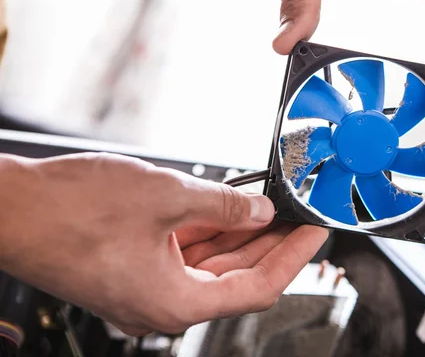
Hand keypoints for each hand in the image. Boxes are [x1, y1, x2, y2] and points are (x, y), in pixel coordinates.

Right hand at [0, 153, 328, 335]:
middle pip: (237, 276)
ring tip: (271, 206)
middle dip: (272, 243)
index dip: (294, 258)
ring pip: (213, 264)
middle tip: (298, 216)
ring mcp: (148, 288)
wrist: (13, 209)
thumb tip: (260, 211)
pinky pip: (187, 255)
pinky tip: (230, 209)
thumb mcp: (166, 197)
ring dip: (242, 235)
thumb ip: (225, 206)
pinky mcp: (136, 268)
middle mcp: (163, 305)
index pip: (257, 287)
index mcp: (174, 302)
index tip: (315, 235)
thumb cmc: (71, 210)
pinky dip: (211, 233)